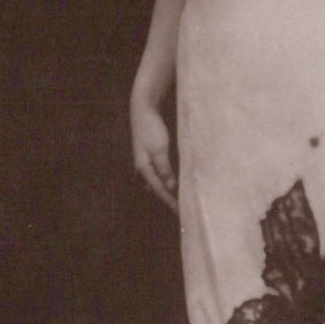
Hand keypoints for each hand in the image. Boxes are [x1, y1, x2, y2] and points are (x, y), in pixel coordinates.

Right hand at [130, 97, 178, 213]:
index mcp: (144, 168)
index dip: (170, 202)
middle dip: (168, 200)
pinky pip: (158, 174)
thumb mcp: (159, 149)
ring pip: (156, 183)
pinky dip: (166, 181)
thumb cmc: (151, 128)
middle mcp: (143, 168)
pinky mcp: (149, 157)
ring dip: (167, 192)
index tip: (180, 213)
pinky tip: (172, 184)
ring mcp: (145, 163)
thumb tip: (170, 187)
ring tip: (179, 201)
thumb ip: (164, 169)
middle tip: (181, 211)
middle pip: (157, 189)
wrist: (142, 110)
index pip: (160, 190)